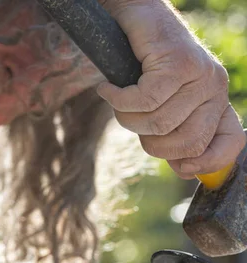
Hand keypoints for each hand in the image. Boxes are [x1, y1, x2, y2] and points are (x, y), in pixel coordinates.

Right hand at [97, 0, 244, 177]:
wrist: (135, 17)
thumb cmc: (144, 67)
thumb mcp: (164, 107)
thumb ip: (176, 135)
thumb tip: (184, 169)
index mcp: (216, 103)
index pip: (231, 142)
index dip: (208, 163)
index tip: (180, 168)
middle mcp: (215, 89)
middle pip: (186, 143)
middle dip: (151, 143)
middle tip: (133, 121)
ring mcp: (201, 75)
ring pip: (160, 123)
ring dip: (128, 118)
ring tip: (117, 99)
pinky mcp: (179, 63)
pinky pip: (145, 100)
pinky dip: (119, 99)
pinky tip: (108, 88)